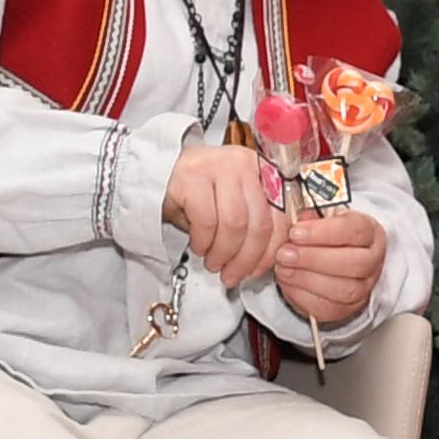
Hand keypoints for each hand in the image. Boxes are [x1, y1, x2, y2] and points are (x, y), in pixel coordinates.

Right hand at [166, 143, 282, 287]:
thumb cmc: (199, 192)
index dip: (270, 252)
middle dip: (246, 259)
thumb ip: (256, 223)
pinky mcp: (193, 176)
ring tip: (214, 263)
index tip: (258, 270)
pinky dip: (204, 242)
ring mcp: (220, 166)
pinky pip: (206, 220)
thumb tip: (269, 259)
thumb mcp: (235, 203)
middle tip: (233, 274)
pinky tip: (199, 246)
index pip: (280, 217)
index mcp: (264, 171)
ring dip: (224, 253)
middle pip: (260, 223)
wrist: (158, 173)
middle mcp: (246, 164)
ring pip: (235, 224)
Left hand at [274, 208, 386, 329]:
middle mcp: (372, 260)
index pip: (354, 230)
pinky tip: (288, 282)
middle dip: (315, 259)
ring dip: (308, 279)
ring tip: (284, 268)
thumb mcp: (318, 217)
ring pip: (344, 290)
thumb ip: (310, 216)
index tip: (296, 232)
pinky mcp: (347, 308)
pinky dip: (304, 296)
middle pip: (355, 264)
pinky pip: (328, 309)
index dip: (324, 232)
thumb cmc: (323, 235)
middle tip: (286, 253)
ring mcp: (363, 288)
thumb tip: (299, 217)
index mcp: (369, 232)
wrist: (325, 258)